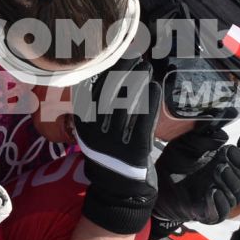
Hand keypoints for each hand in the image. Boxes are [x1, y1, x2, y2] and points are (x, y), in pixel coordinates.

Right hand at [72, 58, 159, 234]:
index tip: (113, 50)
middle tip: (134, 52)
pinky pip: (143, 121)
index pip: (90, 90)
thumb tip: (104, 70)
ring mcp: (116, 142)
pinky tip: (154, 86)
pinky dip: (150, 102)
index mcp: (84, 126)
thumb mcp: (94, 130)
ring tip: (145, 65)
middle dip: (121, 69)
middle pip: (108, 93)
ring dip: (137, 81)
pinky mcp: (135, 150)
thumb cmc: (109, 152)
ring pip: (125, 105)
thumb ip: (95, 105)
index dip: (103, 69)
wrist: (118, 189)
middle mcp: (97, 132)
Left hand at [152, 125, 239, 234]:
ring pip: (238, 193)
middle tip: (228, 152)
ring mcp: (220, 197)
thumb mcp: (187, 143)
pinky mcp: (210, 213)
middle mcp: (228, 179)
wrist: (158, 183)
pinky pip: (222, 211)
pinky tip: (212, 190)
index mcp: (228, 162)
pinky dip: (220, 201)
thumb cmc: (176, 163)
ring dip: (232, 180)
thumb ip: (204, 138)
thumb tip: (222, 136)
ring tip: (219, 168)